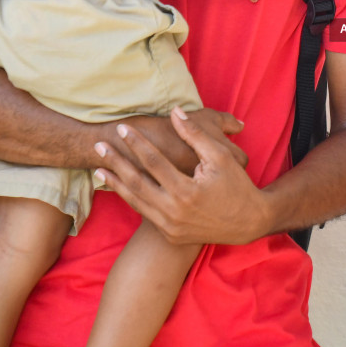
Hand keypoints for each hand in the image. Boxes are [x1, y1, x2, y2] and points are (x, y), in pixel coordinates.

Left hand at [95, 107, 274, 245]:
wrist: (248, 222)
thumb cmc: (236, 185)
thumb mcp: (221, 157)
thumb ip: (195, 135)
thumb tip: (176, 112)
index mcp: (187, 191)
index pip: (154, 162)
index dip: (137, 143)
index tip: (122, 128)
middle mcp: (174, 212)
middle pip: (137, 182)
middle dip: (116, 163)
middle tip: (99, 146)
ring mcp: (170, 227)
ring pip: (135, 202)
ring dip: (115, 184)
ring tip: (97, 169)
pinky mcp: (169, 234)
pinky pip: (145, 213)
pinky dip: (130, 199)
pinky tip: (119, 187)